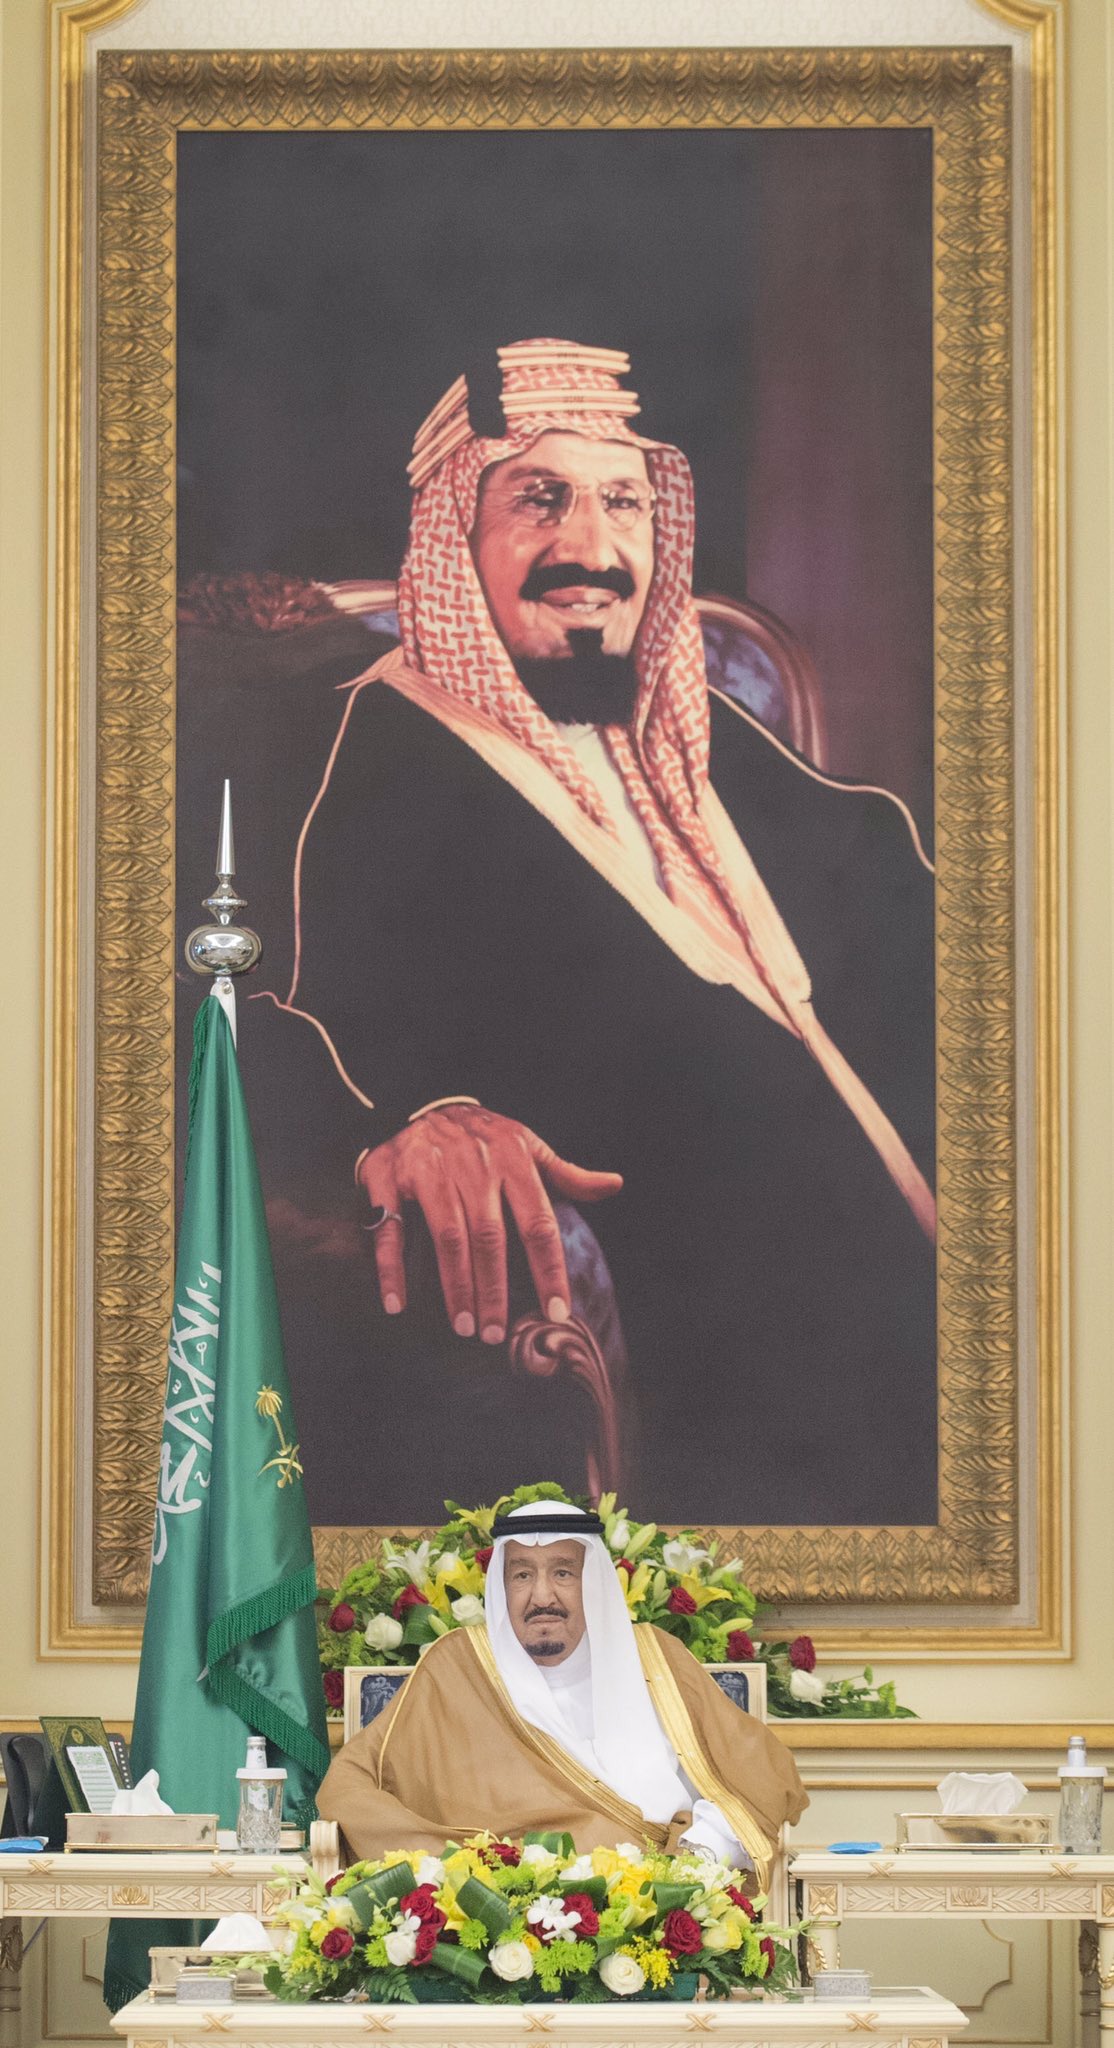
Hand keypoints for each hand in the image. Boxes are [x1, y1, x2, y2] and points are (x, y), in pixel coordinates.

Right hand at [358, 1103, 621, 1344]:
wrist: (419, 1101)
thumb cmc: (483, 1136)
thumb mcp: (527, 1145)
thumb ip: (567, 1174)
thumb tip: (614, 1185)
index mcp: (513, 1160)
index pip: (539, 1223)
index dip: (549, 1271)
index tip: (557, 1313)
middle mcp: (474, 1165)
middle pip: (490, 1236)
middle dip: (494, 1290)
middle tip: (494, 1334)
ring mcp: (431, 1170)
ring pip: (448, 1236)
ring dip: (456, 1285)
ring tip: (463, 1326)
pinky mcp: (390, 1177)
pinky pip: (391, 1228)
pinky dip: (392, 1267)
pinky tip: (397, 1303)